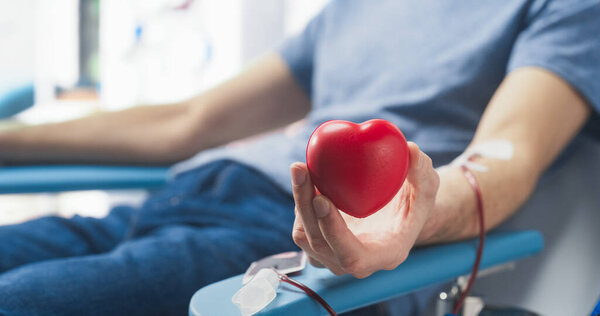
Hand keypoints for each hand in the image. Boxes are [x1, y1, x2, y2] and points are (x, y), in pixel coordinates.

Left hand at [290, 142, 438, 277]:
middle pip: (319, 243)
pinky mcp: (319, 242)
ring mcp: (332, 255)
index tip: (322, 199)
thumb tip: (410, 149)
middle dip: (306, 206)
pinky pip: (302, 225)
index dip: (333, 231)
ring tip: (301, 169)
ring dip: (299, 200)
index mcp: (383, 255)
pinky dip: (300, 200)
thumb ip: (424, 172)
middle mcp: (354, 261)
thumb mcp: (428, 187)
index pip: (351, 256)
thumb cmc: (414, 201)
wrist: (398, 212)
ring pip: (304, 235)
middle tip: (303, 170)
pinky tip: (304, 176)